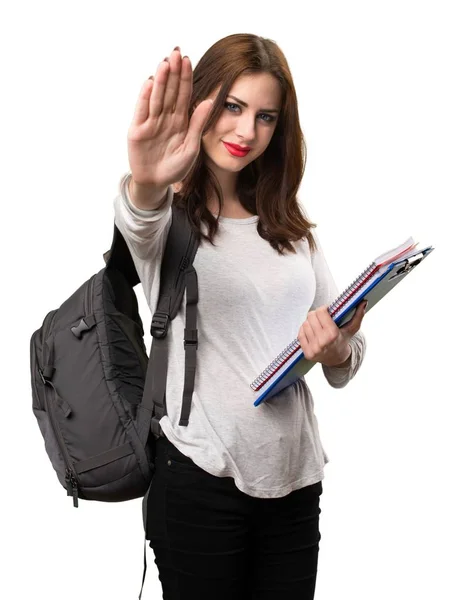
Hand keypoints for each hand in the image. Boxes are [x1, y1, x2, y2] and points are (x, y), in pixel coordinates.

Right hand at [127, 47, 213, 187]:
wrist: (157, 184)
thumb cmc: (176, 167)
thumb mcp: (191, 147)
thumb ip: (198, 124)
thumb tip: (209, 101)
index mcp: (180, 120)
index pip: (183, 94)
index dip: (185, 78)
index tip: (188, 60)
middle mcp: (165, 117)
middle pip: (169, 91)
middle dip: (173, 72)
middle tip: (176, 52)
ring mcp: (151, 122)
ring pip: (157, 97)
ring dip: (160, 80)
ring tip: (164, 63)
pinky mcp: (137, 130)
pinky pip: (142, 110)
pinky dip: (145, 97)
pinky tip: (150, 82)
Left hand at [297, 300, 367, 366]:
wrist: (336, 359)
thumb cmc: (343, 340)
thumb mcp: (352, 329)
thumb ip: (359, 314)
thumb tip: (364, 301)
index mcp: (332, 334)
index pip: (321, 312)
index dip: (323, 309)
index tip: (326, 310)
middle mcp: (322, 342)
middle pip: (311, 316)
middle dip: (316, 314)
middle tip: (321, 317)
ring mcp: (313, 348)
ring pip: (305, 324)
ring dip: (310, 322)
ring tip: (317, 325)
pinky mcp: (307, 352)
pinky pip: (300, 333)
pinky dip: (304, 330)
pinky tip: (312, 332)